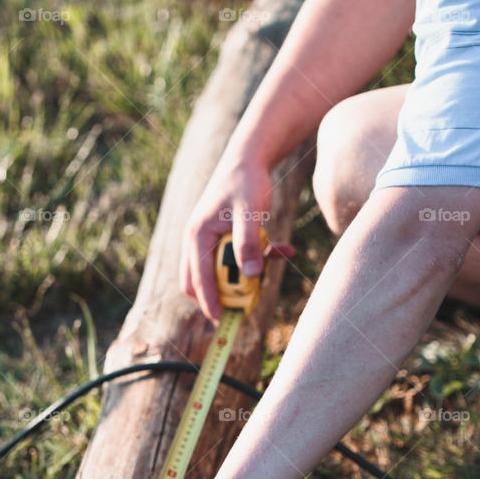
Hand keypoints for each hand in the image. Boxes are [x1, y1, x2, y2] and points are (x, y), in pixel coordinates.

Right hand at [180, 154, 273, 321]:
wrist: (249, 157)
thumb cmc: (246, 182)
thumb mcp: (250, 212)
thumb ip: (248, 243)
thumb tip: (250, 274)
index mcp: (197, 236)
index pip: (197, 279)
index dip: (209, 302)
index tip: (221, 320)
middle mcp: (197, 240)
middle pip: (200, 282)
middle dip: (221, 295)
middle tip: (244, 305)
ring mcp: (209, 240)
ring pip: (219, 273)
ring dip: (243, 277)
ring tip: (268, 268)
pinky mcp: (223, 238)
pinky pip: (236, 259)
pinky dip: (257, 259)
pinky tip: (282, 249)